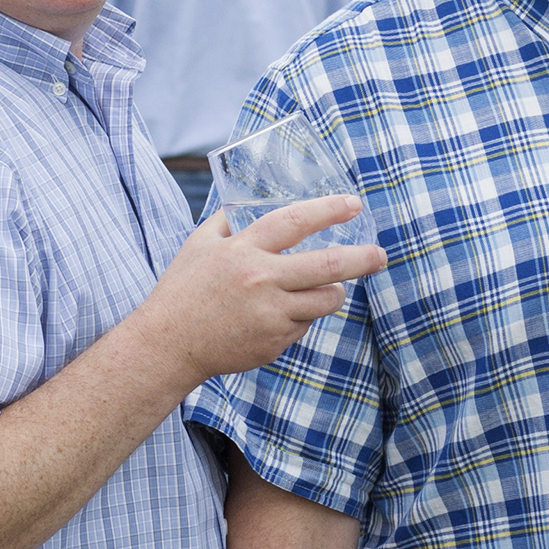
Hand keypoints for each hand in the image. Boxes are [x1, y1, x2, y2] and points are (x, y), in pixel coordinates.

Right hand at [146, 194, 384, 385]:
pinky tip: (278, 316)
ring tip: (330, 287)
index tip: (353, 204)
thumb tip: (245, 204)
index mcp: (244, 250)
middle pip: (327, 265)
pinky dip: (302, 316)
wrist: (168, 344)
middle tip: (380, 255)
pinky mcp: (275, 342)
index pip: (295, 222)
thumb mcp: (198, 245)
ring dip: (334, 291)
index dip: (328, 210)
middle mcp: (261, 280)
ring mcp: (271, 314)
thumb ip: (227, 222)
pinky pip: (304, 324)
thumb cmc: (182, 291)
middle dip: (362, 258)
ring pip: (325, 300)